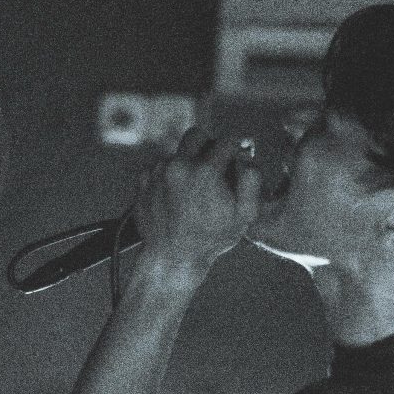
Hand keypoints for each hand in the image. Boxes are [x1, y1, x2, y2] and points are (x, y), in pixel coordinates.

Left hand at [133, 129, 262, 284]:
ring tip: (193, 192)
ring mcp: (157, 172)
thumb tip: (246, 153)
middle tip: (214, 164)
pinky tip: (176, 198)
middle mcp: (179, 166)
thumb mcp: (245, 214)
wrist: (172, 258)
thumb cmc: (213, 238)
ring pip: (178, 153)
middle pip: (197, 135)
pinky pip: (160, 167)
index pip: (227, 139)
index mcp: (206, 171)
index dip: (237, 145)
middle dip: (209, 145)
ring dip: (188, 164)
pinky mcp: (142, 180)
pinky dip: (170, 177)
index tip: (238, 152)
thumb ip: (251, 178)